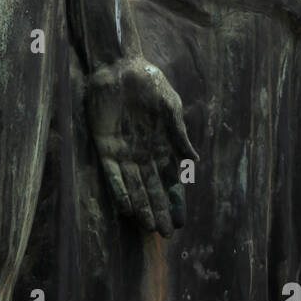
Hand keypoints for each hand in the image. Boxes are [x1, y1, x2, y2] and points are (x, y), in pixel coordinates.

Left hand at [86, 56, 197, 236]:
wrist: (120, 65)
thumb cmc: (148, 82)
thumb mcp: (170, 108)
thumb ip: (179, 135)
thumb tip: (195, 162)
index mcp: (161, 145)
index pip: (170, 180)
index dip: (175, 201)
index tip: (181, 222)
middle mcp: (142, 154)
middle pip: (152, 188)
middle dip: (159, 210)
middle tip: (166, 234)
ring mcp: (123, 152)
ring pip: (134, 186)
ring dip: (141, 206)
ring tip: (149, 227)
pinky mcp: (105, 146)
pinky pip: (112, 173)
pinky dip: (119, 190)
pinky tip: (126, 207)